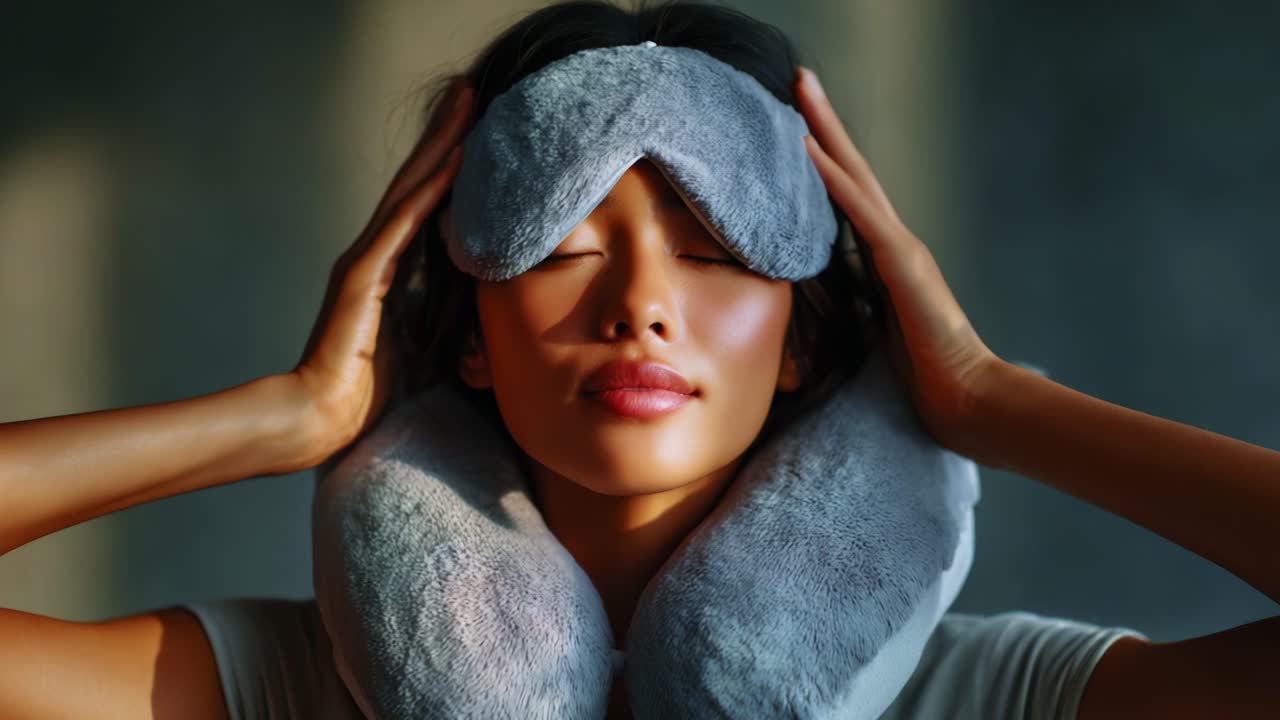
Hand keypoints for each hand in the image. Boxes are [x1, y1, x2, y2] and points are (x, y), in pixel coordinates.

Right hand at [289, 76, 473, 458]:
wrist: (319, 421)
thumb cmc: (368, 397)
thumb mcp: (423, 350)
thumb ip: (444, 323)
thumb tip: (484, 316)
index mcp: (387, 271)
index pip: (424, 205)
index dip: (449, 167)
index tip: (479, 132)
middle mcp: (374, 255)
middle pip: (417, 182)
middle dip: (447, 137)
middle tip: (475, 92)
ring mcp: (366, 261)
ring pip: (411, 190)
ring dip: (443, 146)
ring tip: (470, 103)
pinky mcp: (362, 276)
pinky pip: (405, 225)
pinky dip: (432, 191)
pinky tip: (458, 161)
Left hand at [794, 66, 1001, 449]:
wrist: (967, 401)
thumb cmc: (923, 378)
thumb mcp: (873, 333)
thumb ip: (853, 308)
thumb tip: (819, 306)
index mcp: (885, 259)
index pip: (847, 197)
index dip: (822, 160)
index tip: (794, 125)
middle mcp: (894, 243)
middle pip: (852, 171)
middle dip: (823, 124)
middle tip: (796, 78)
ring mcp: (901, 248)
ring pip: (856, 178)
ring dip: (825, 133)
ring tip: (798, 91)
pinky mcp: (903, 263)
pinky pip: (860, 213)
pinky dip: (834, 179)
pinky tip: (808, 150)